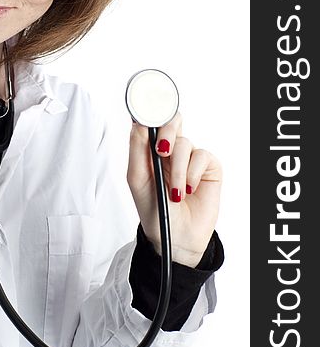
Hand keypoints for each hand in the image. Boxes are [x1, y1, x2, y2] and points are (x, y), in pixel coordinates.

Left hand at [127, 112, 221, 267]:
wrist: (175, 237)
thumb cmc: (153, 209)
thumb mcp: (137, 178)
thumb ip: (137, 148)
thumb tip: (139, 122)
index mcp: (151, 149)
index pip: (153, 121)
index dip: (152, 111)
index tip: (149, 109)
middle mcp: (171, 149)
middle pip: (172, 122)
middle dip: (166, 133)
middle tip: (162, 151)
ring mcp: (190, 157)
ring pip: (185, 143)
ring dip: (177, 168)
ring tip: (174, 192)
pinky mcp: (208, 167)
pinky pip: (202, 156)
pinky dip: (192, 173)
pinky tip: (188, 189)